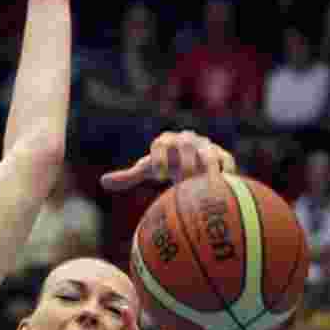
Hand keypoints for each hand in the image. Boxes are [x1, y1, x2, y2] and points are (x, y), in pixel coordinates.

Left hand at [100, 130, 235, 191]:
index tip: (158, 177)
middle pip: (185, 146)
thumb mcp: (149, 169)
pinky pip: (227, 161)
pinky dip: (226, 173)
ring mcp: (205, 146)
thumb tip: (103, 183)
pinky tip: (225, 188)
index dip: (158, 158)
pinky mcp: (222, 155)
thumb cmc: (167, 165)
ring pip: (208, 154)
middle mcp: (186, 140)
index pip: (160, 144)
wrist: (192, 159)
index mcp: (166, 142)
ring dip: (207, 169)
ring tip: (206, 185)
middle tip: (183, 181)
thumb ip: (128, 176)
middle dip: (184, 162)